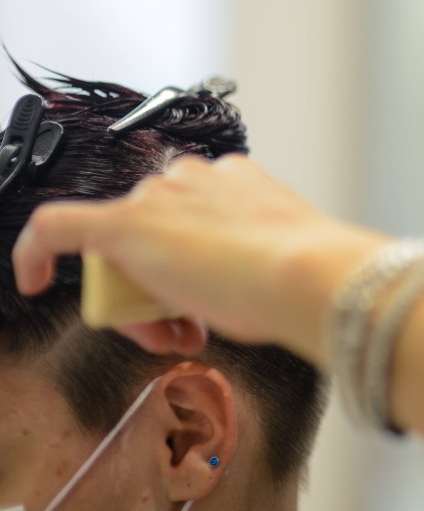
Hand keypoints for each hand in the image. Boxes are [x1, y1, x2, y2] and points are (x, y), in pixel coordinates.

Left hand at [13, 154, 389, 358]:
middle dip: (163, 286)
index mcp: (236, 180)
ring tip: (169, 333)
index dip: (193, 267)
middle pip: (156, 231)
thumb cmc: (301, 277)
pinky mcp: (120, 224)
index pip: (194, 218)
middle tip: (184, 330)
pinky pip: (58, 228)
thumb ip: (248, 267)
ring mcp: (158, 197)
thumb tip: (230, 298)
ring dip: (138, 294)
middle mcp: (193, 177)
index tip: (209, 302)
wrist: (302, 273)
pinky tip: (34, 279)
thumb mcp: (274, 266)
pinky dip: (37, 252)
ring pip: (124, 248)